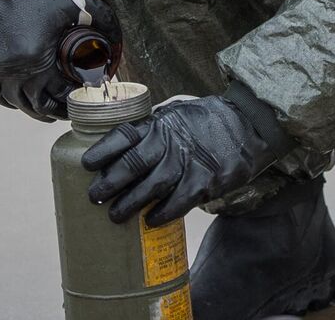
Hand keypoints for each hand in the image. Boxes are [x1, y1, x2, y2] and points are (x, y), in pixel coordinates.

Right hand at [0, 0, 119, 120]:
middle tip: (63, 110)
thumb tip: (117, 43)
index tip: (79, 100)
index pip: (57, 95)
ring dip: (28, 107)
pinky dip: (4, 98)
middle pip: (33, 105)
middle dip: (52, 110)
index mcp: (36, 60)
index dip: (71, 102)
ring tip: (41, 109)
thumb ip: (104, 23)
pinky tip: (14, 98)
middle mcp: (12, 69)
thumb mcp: (79, 5)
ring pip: (11, 101)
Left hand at [81, 82, 293, 225]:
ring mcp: (189, 160)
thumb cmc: (205, 122)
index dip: (104, 150)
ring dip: (131, 202)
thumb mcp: (176, 113)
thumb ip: (152, 128)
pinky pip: (180, 200)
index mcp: (159, 123)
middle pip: (134, 163)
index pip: (125, 134)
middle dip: (111, 182)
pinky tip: (150, 220)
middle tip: (94, 196)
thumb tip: (121, 144)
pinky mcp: (207, 179)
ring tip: (114, 215)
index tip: (86, 164)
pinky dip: (163, 212)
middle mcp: (171, 140)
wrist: (248, 125)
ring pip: (153, 185)